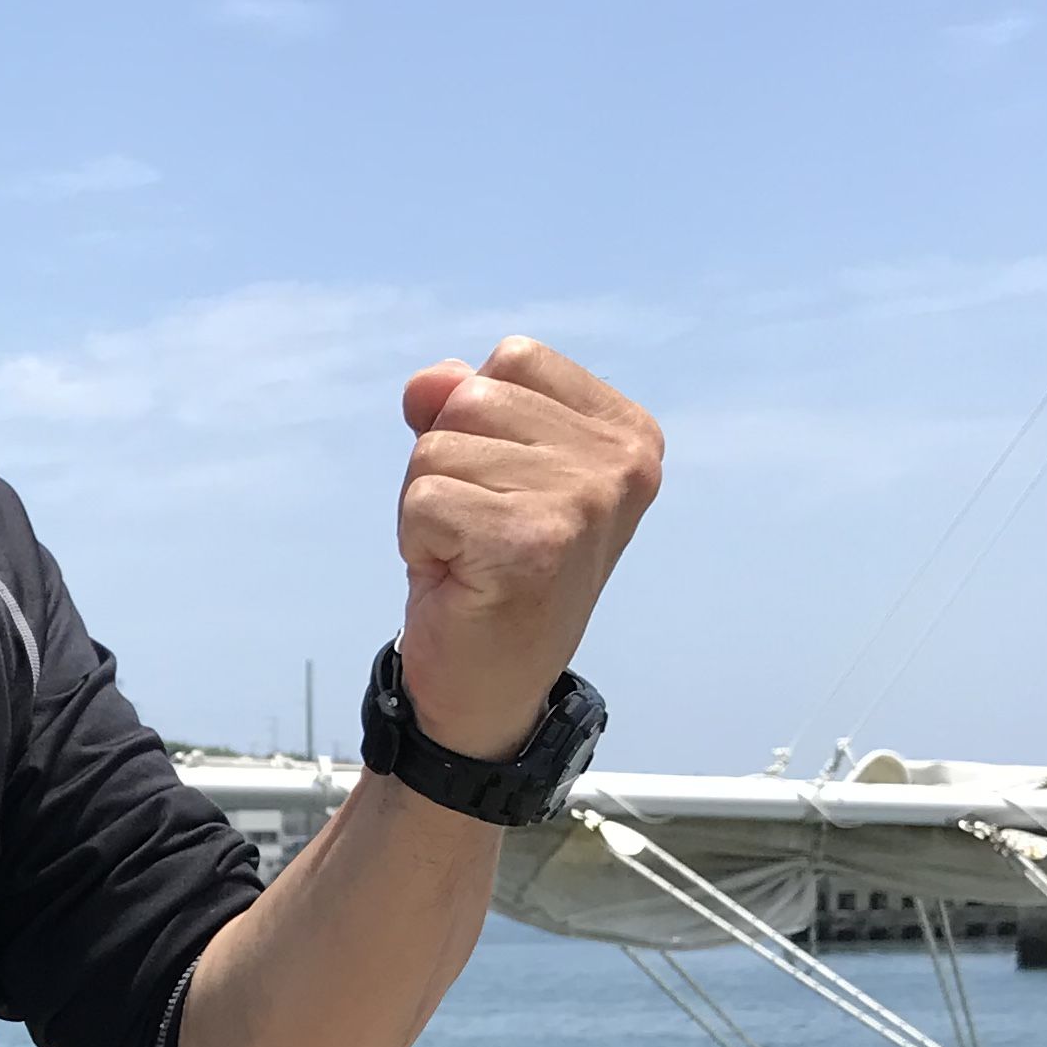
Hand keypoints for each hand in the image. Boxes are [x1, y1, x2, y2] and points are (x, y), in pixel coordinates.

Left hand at [391, 336, 661, 762]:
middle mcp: (620, 462)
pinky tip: (459, 579)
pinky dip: (418, 542)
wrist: (490, 688)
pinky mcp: (530, 542)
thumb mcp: (487, 467)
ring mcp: (582, 502)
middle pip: (471, 397)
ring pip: (437, 448)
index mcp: (628, 432)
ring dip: (429, 507)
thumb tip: (428, 382)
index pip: (514, 358)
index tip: (503, 491)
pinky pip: (423, 499)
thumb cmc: (489, 570)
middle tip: (476, 531)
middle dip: (446, 464)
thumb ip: (464, 404)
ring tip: (469, 556)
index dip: (477, 422)